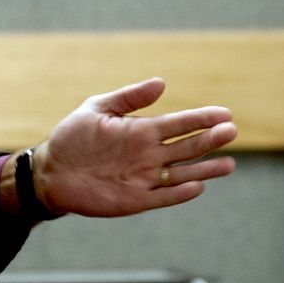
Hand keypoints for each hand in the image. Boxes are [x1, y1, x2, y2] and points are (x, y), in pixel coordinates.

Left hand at [33, 77, 236, 216]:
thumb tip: (161, 82)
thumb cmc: (73, 137)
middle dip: (209, 139)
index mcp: (142, 131)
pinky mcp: (136, 199)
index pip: (179, 123)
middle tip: (231, 131)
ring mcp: (144, 177)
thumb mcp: (97, 109)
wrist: (52, 170)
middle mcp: (149, 154)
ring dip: (204, 169)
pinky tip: (196, 186)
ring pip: (182, 173)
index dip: (201, 118)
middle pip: (186, 147)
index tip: (224, 113)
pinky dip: (179, 193)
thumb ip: (129, 98)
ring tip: (228, 163)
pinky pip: (163, 197)